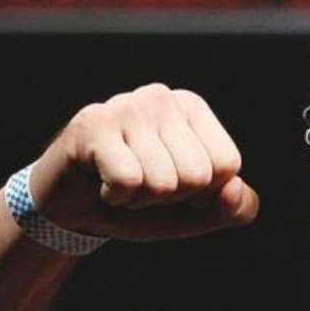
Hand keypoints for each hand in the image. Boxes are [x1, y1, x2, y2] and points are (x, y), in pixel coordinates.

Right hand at [24, 83, 260, 241]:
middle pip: (197, 176)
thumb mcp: (197, 213)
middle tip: (142, 185)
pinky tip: (102, 182)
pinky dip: (116, 198)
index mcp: (193, 109)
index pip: (227, 166)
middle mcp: (163, 97)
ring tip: (121, 182)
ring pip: (163, 183)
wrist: (74, 208)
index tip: (173, 184)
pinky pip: (129, 182)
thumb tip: (235, 187)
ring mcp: (126, 105)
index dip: (202, 194)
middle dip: (169, 198)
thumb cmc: (141, 201)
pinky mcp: (93, 124)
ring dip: (140, 200)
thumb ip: (234, 208)